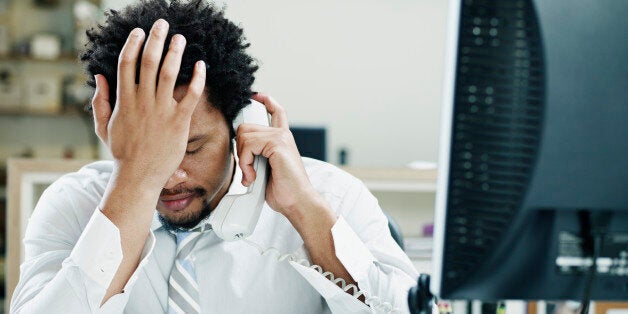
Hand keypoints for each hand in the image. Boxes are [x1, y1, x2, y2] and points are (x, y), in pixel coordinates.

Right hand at [91, 19, 205, 190]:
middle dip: (155, 39)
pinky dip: (197, 78)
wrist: (138, 176)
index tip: (138, 32)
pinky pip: (190, 95)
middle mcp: (142, 101)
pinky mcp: (178, 122)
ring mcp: (161, 111)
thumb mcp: (103, 126)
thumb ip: (100, 100)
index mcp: (124, 100)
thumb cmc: (122, 153)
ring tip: (181, 38)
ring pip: (169, 73)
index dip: (133, 44)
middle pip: (148, 61)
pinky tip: (201, 65)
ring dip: (175, 52)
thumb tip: (99, 76)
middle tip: (162, 24)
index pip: (126, 63)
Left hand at [236, 93, 325, 216]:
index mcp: (282, 139)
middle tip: (247, 169)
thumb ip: (257, 156)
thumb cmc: (284, 190)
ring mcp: (281, 137)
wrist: (298, 202)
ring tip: (251, 175)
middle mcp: (283, 135)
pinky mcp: (278, 144)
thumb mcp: (266, 169)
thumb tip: (241, 151)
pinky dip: (245, 163)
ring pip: (244, 135)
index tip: (255, 96)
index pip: (276, 112)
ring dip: (242, 159)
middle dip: (240, 149)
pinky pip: (249, 145)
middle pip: (246, 127)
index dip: (265, 101)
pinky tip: (253, 176)